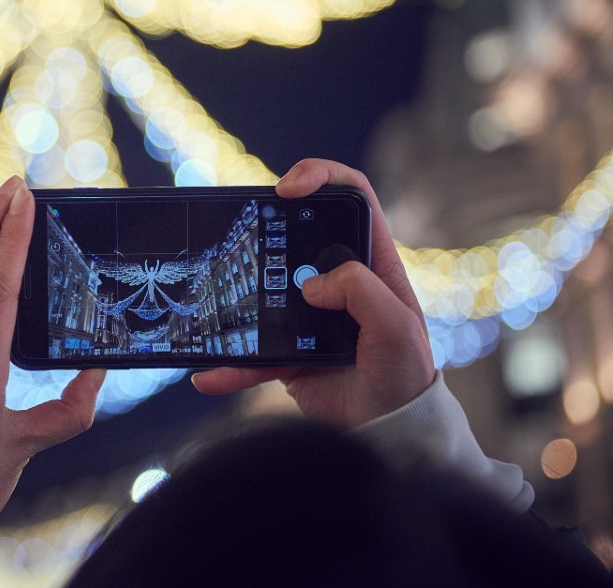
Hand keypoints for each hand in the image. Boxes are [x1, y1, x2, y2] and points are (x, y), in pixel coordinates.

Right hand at [191, 159, 433, 427]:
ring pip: (261, 289)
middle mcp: (339, 281)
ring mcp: (308, 315)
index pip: (352, 196)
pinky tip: (208, 374)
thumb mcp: (397, 329)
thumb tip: (311, 284)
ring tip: (213, 302)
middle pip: (294, 232)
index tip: (287, 189)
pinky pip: (249, 353)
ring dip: (234, 295)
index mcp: (373, 263)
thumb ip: (362, 293)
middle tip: (241, 229)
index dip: (321, 177)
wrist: (388, 435)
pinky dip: (228, 365)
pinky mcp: (287, 353)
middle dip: (264, 225)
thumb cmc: (405, 379)